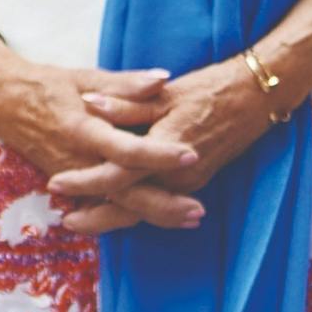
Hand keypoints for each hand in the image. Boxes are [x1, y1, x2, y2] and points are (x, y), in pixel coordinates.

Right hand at [0, 42, 205, 230]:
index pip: (126, 150)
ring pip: (116, 206)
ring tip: (188, 219)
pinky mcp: (70, 185)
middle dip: (163, 206)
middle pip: (125, 193)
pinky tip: (158, 217)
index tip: (191, 153)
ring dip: (153, 214)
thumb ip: (125, 84)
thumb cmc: (45, 84)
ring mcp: (72, 178)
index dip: (160, 155)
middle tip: (199, 210)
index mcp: (82, 129)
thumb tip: (163, 80)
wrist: (0, 101)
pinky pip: (103, 205)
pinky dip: (130, 213)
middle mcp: (77, 161)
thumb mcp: (84, 77)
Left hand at [46, 56, 288, 232]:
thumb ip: (127, 102)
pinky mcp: (192, 181)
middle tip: (65, 221)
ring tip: (82, 220)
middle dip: (96, 217)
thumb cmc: (209, 90)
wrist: (254, 99)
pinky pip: (158, 202)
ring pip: (143, 210)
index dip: (85, 181)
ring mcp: (186, 183)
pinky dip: (135, 208)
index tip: (57, 183)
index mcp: (163, 149)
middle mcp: (176, 176)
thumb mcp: (166, 93)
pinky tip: (115, 208)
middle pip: (128, 206)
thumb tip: (89, 103)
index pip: (117, 174)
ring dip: (113, 218)